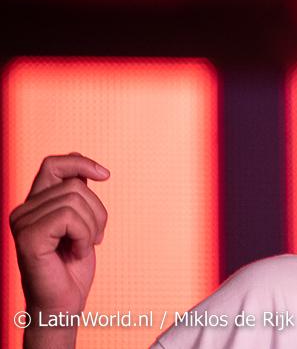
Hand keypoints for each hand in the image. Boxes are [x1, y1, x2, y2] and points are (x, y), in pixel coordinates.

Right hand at [9, 153, 109, 317]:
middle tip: (93, 237)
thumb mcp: (81, 221)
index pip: (54, 164)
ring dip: (92, 226)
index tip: (105, 175)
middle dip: (97, 211)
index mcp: (35, 203)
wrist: (63, 303)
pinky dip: (84, 235)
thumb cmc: (72, 266)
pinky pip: (69, 217)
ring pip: (75, 200)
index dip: (81, 162)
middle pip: (74, 185)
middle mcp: (24, 210)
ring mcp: (22, 222)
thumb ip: (76, 195)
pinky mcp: (28, 236)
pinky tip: (77, 252)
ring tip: (82, 247)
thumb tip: (83, 165)